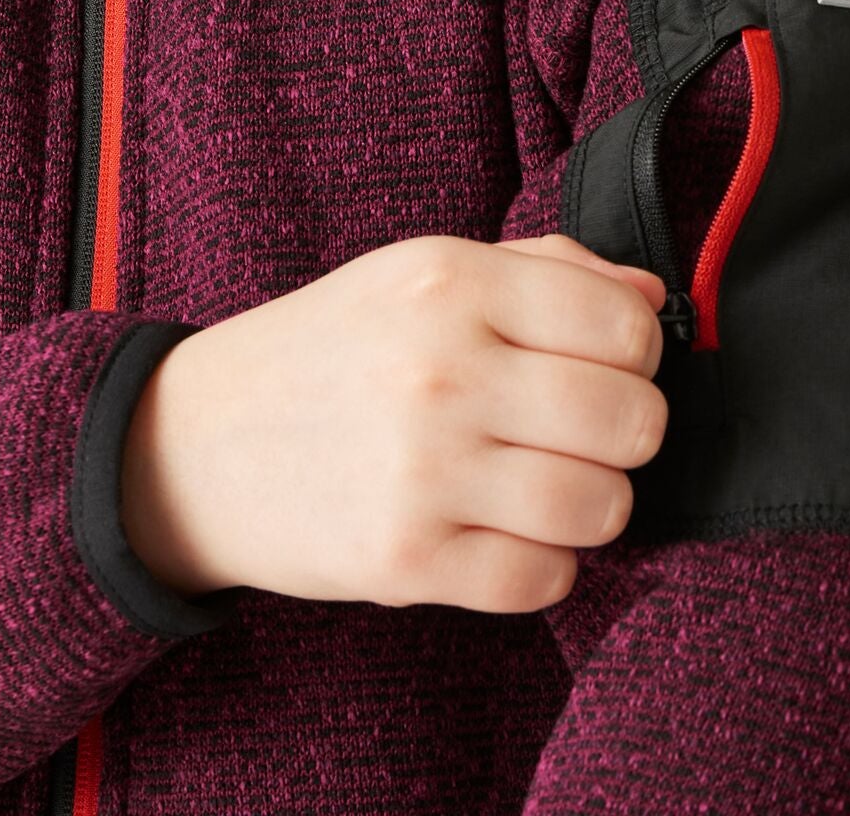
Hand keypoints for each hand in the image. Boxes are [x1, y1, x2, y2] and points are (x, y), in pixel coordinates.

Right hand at [120, 232, 668, 613]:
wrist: (198, 441)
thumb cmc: (330, 349)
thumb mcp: (419, 272)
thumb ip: (544, 269)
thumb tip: (652, 298)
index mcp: (449, 281)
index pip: (626, 325)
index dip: (634, 352)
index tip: (599, 362)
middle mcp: (440, 369)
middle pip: (631, 420)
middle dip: (625, 431)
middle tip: (577, 430)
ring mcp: (422, 470)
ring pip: (602, 506)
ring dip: (589, 502)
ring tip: (539, 482)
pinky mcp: (405, 560)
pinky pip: (544, 579)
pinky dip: (542, 563)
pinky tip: (500, 530)